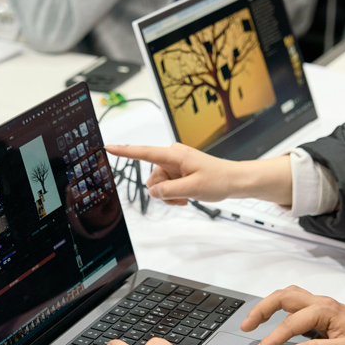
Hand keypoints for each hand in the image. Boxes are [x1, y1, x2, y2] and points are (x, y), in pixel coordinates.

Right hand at [105, 144, 291, 205]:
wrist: (235, 180)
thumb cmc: (219, 179)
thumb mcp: (193, 189)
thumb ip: (169, 191)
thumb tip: (152, 191)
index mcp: (174, 154)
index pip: (144, 152)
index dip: (125, 151)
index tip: (108, 147)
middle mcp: (172, 156)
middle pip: (152, 178)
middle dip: (163, 191)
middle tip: (182, 197)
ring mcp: (176, 164)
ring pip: (159, 185)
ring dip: (170, 195)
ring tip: (187, 197)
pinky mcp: (179, 171)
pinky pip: (167, 186)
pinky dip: (174, 194)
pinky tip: (187, 196)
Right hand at [241, 286, 344, 344]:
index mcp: (325, 310)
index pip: (290, 323)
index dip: (271, 338)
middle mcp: (321, 303)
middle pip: (284, 297)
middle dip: (262, 309)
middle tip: (246, 325)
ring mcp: (322, 307)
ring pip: (289, 296)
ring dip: (270, 305)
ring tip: (255, 320)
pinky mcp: (323, 314)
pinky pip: (296, 304)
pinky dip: (280, 308)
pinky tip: (275, 319)